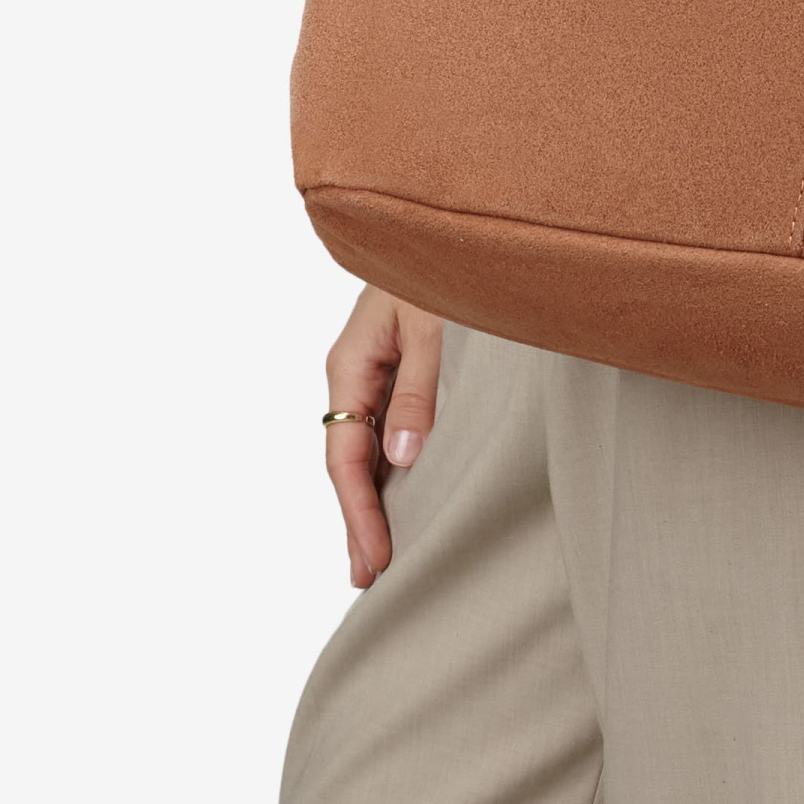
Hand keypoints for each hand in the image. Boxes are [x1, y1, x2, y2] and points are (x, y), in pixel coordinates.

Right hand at [324, 286, 442, 587]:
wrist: (458, 223)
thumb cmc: (444, 264)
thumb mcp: (433, 326)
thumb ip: (419, 390)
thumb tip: (401, 459)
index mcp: (351, 363)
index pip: (345, 455)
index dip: (358, 513)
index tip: (375, 560)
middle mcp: (356, 372)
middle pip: (348, 461)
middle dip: (357, 520)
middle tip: (369, 580)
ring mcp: (376, 372)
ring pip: (367, 449)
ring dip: (373, 500)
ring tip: (380, 555)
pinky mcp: (401, 369)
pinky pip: (387, 430)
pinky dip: (390, 470)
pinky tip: (403, 495)